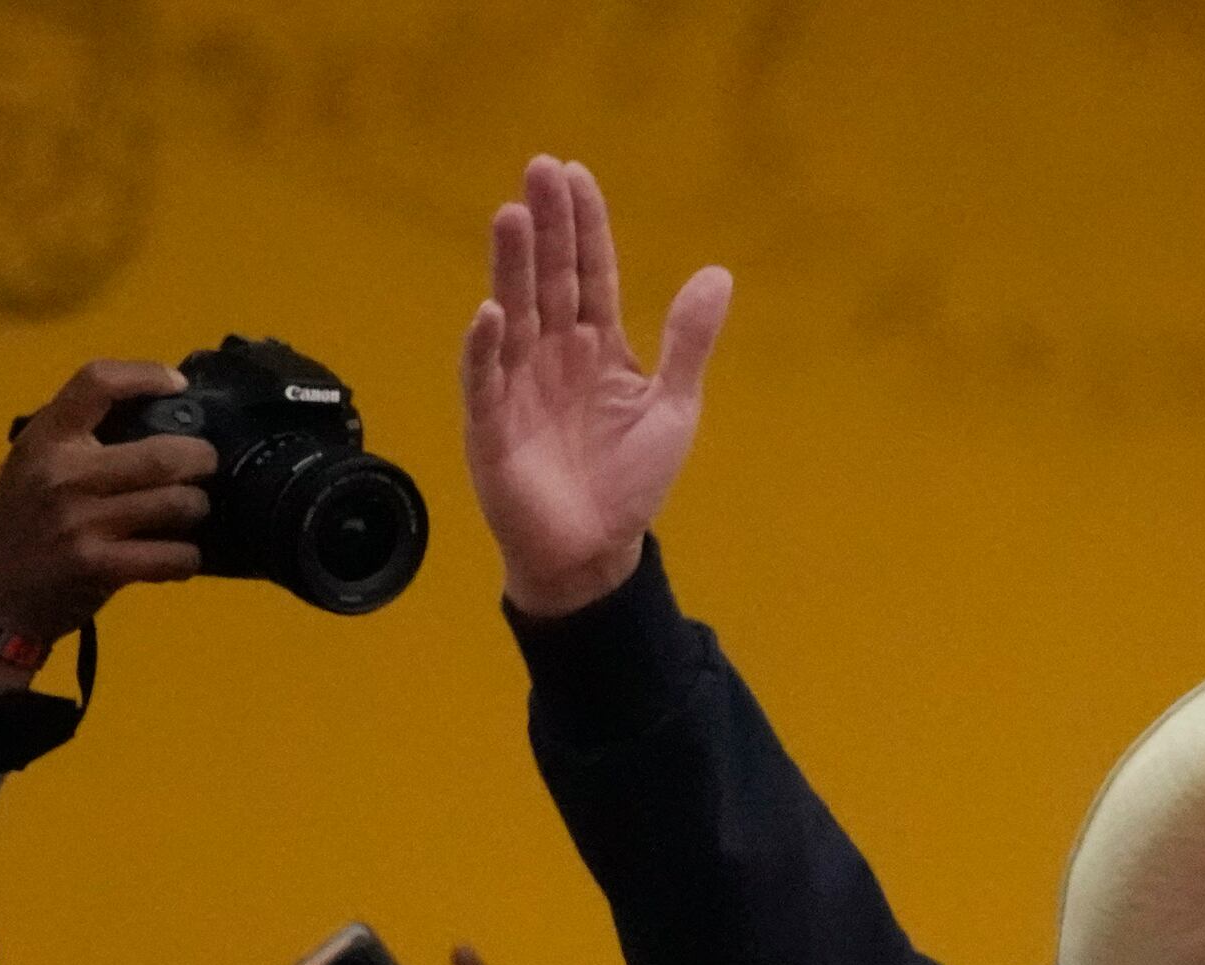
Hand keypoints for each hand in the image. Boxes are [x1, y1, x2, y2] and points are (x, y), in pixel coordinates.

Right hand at [0, 361, 213, 671]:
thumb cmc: (17, 525)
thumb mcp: (31, 465)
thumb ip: (77, 439)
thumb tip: (153, 417)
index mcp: (46, 438)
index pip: (98, 382)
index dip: (146, 374)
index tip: (177, 384)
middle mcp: (64, 473)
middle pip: (163, 454)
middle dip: (201, 459)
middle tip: (205, 465)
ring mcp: (84, 522)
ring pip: (177, 504)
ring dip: (197, 508)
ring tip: (189, 511)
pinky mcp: (101, 567)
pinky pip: (172, 556)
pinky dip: (186, 557)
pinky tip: (177, 555)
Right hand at [460, 155, 730, 617]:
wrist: (594, 555)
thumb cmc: (628, 484)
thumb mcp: (672, 409)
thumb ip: (689, 343)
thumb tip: (719, 273)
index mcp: (598, 346)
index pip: (590, 272)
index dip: (585, 226)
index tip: (575, 174)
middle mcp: (553, 354)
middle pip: (549, 278)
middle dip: (545, 226)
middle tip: (539, 168)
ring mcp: (518, 386)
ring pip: (515, 314)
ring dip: (511, 267)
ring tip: (512, 214)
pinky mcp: (492, 427)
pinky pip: (485, 381)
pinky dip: (485, 349)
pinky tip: (491, 313)